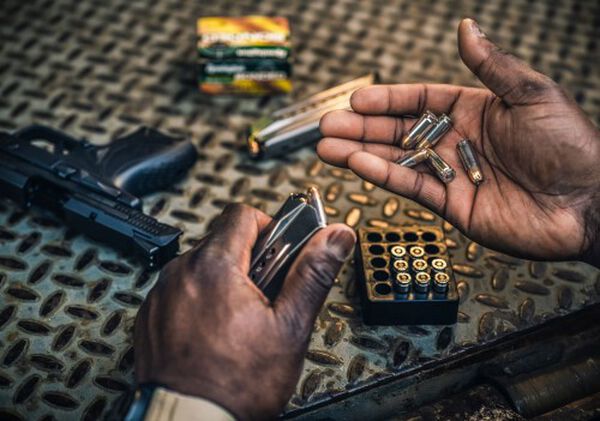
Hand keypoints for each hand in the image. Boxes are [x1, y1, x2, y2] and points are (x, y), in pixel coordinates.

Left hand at [133, 204, 354, 419]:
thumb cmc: (237, 383)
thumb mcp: (289, 327)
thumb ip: (312, 273)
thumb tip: (334, 238)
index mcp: (215, 266)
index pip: (243, 214)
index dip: (269, 227)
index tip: (280, 250)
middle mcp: (181, 273)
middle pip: (223, 241)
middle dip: (250, 260)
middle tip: (267, 295)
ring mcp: (161, 294)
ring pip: (201, 267)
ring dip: (224, 281)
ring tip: (242, 319)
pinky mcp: (150, 316)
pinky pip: (180, 291)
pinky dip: (199, 301)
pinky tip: (215, 331)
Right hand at [318, 18, 599, 265]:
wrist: (588, 203)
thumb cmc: (569, 145)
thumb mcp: (531, 94)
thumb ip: (491, 66)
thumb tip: (467, 29)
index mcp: (474, 111)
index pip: (419, 100)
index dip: (387, 99)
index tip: (357, 99)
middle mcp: (456, 142)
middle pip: (398, 131)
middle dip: (361, 128)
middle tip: (326, 125)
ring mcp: (450, 174)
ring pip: (395, 160)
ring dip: (359, 152)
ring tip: (325, 147)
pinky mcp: (450, 205)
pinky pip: (409, 187)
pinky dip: (381, 175)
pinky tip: (356, 164)